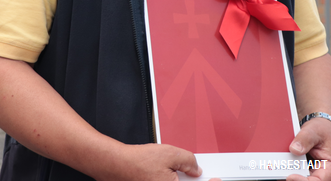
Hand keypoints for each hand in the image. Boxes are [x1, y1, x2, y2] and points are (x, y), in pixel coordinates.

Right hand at [93, 143, 217, 180]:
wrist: (115, 165)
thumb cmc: (137, 161)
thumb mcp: (169, 153)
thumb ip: (188, 160)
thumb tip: (195, 168)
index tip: (215, 179)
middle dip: (193, 180)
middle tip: (195, 173)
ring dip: (180, 179)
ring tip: (177, 171)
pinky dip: (170, 179)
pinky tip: (168, 174)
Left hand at [286, 118, 330, 180]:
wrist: (321, 130)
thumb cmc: (321, 131)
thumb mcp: (313, 131)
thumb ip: (304, 139)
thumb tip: (294, 150)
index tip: (290, 176)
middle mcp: (326, 175)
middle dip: (296, 179)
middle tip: (280, 174)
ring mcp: (318, 175)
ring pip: (304, 180)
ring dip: (292, 175)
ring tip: (280, 170)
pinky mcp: (309, 173)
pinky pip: (300, 176)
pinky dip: (291, 171)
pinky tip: (282, 168)